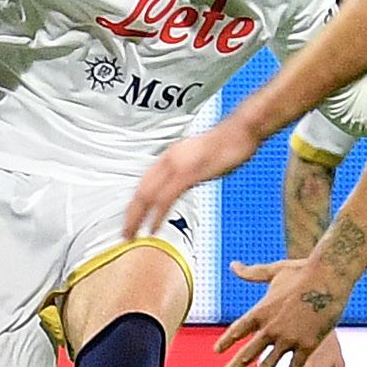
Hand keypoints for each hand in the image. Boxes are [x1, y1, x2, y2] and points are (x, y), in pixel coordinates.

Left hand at [125, 115, 258, 236]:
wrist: (241, 131)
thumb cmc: (227, 144)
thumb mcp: (200, 157)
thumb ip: (188, 169)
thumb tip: (183, 182)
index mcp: (170, 156)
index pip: (145, 183)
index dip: (135, 203)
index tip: (131, 219)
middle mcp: (169, 159)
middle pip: (141, 191)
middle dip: (131, 214)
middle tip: (124, 234)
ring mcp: (177, 166)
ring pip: (148, 196)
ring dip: (138, 218)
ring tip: (132, 235)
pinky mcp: (189, 174)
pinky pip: (166, 198)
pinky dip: (157, 215)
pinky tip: (153, 227)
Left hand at [216, 254, 349, 366]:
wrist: (329, 276)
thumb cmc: (303, 270)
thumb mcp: (274, 270)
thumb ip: (252, 273)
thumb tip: (233, 265)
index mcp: (261, 311)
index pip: (237, 330)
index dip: (226, 341)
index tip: (216, 352)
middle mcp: (271, 328)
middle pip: (246, 354)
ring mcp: (288, 339)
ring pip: (266, 366)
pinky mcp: (307, 345)